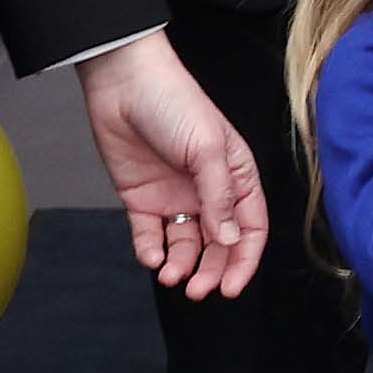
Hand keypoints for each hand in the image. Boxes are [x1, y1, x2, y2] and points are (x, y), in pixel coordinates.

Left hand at [77, 34, 268, 300]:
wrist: (122, 83)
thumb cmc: (175, 102)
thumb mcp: (207, 150)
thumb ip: (220, 198)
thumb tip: (229, 240)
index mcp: (237, 178)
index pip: (250, 229)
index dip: (244, 260)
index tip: (231, 287)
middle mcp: (208, 192)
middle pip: (218, 245)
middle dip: (211, 270)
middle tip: (198, 290)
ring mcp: (175, 197)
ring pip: (185, 245)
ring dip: (181, 265)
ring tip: (171, 276)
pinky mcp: (142, 199)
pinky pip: (149, 234)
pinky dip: (151, 251)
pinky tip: (152, 257)